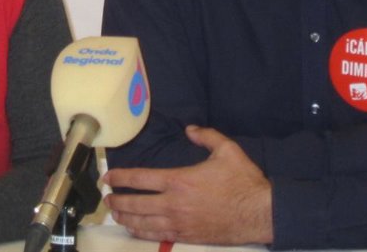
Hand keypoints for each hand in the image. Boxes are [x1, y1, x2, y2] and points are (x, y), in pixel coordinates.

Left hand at [103, 125, 271, 245]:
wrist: (260, 213)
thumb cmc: (243, 181)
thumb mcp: (227, 150)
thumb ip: (206, 135)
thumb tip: (190, 129)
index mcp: (180, 180)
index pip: (141, 178)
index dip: (121, 177)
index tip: (108, 177)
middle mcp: (174, 203)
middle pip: (136, 204)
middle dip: (117, 200)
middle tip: (106, 198)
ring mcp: (180, 223)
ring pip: (143, 223)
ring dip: (126, 218)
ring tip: (116, 214)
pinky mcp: (187, 236)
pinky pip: (158, 236)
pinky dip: (143, 233)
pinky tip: (136, 230)